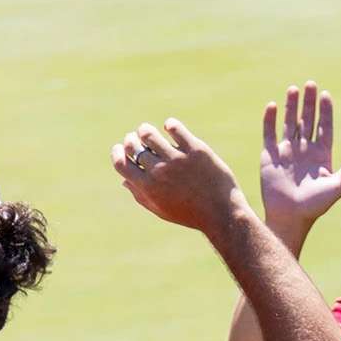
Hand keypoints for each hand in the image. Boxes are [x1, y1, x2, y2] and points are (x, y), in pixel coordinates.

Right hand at [112, 119, 248, 233]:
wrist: (223, 214)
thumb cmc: (191, 215)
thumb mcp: (162, 210)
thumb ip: (141, 196)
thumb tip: (125, 180)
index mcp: (148, 187)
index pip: (120, 163)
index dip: (117, 153)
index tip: (120, 148)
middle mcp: (159, 171)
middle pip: (133, 146)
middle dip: (131, 140)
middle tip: (136, 138)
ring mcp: (177, 160)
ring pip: (149, 134)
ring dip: (145, 130)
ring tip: (149, 132)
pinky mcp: (196, 151)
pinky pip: (175, 129)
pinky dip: (170, 125)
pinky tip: (171, 128)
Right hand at [260, 80, 340, 233]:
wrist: (291, 216)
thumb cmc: (316, 205)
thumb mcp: (338, 185)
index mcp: (322, 156)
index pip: (324, 127)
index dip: (325, 111)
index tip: (326, 95)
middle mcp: (305, 150)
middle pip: (308, 120)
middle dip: (309, 103)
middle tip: (310, 84)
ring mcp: (287, 151)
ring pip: (289, 123)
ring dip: (291, 106)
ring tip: (294, 88)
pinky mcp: (270, 155)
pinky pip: (269, 133)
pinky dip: (270, 119)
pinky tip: (273, 105)